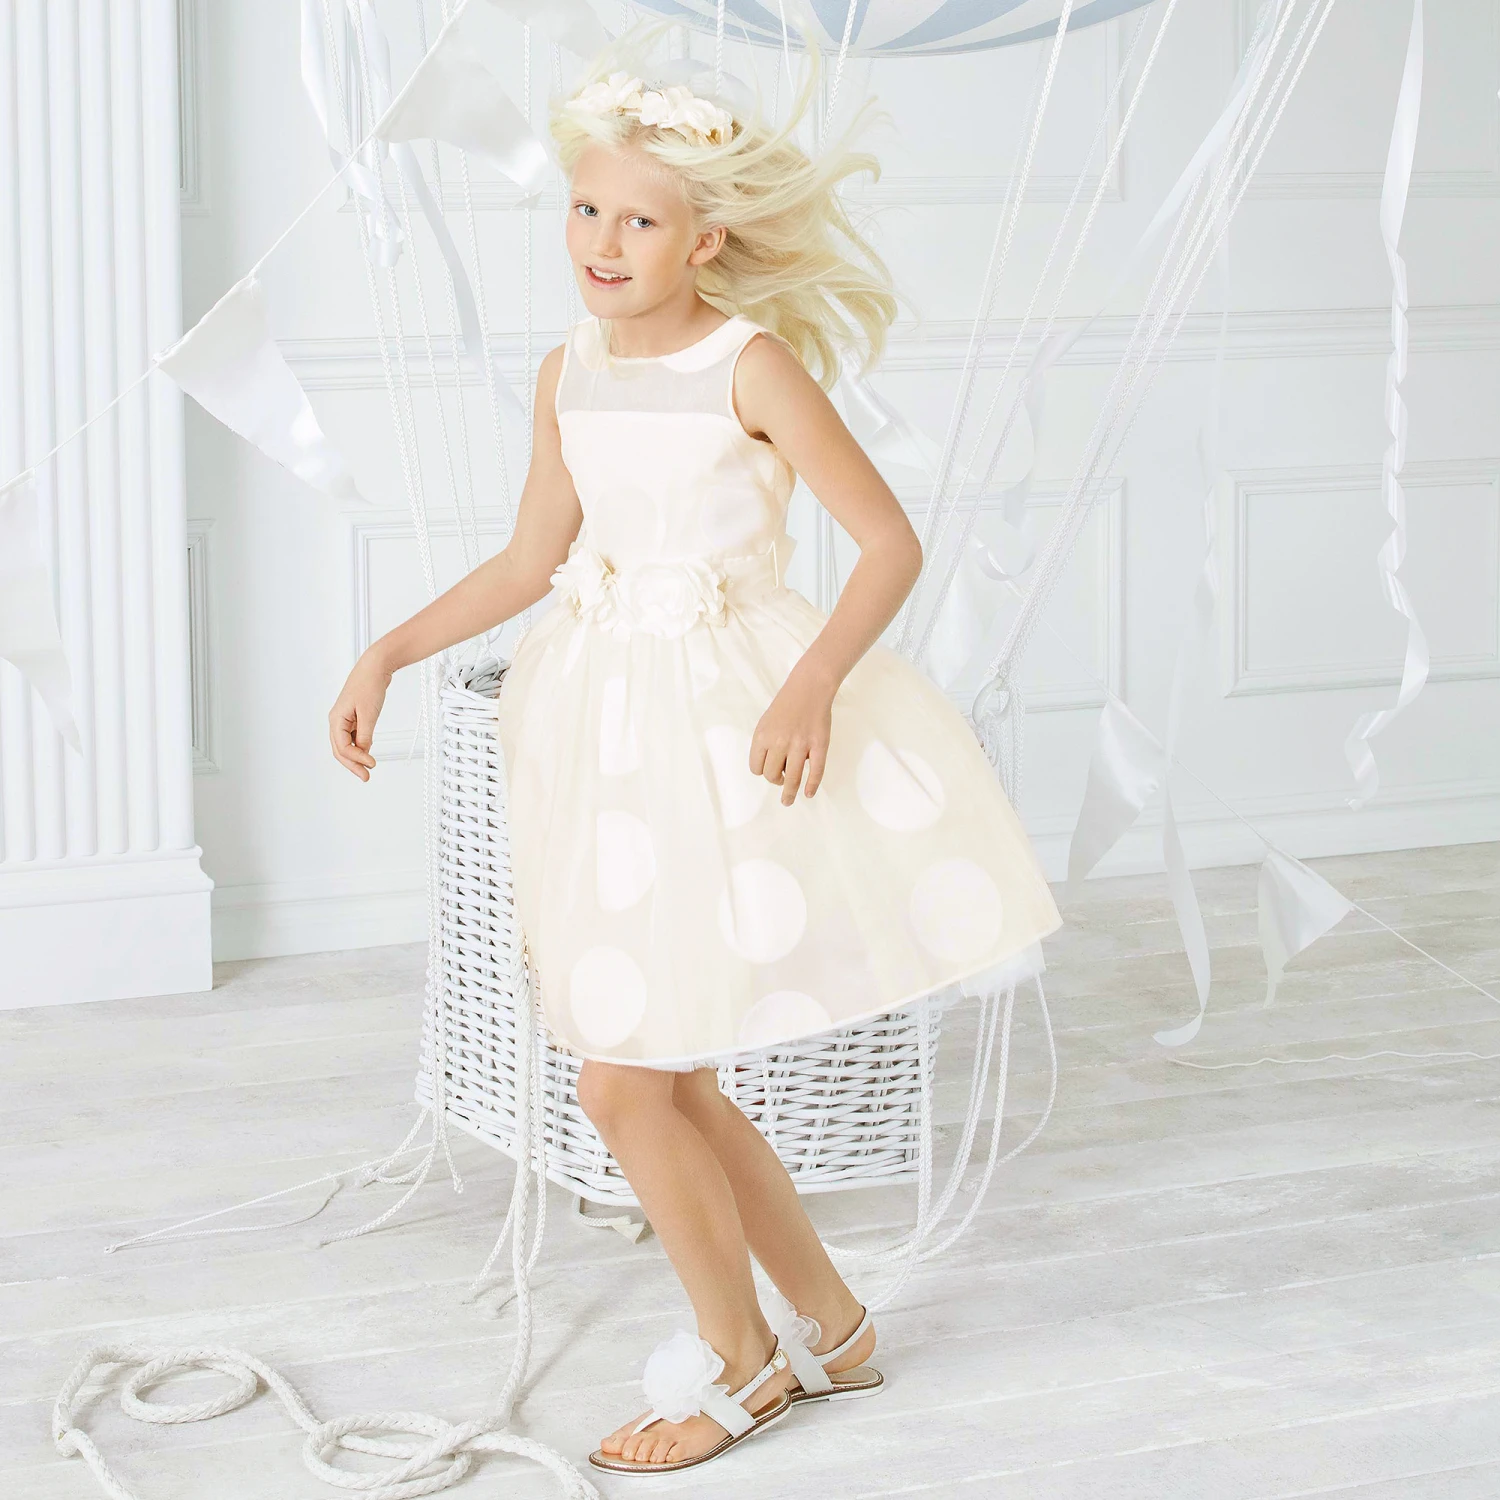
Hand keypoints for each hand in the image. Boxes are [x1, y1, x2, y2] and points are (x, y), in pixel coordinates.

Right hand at [329, 651, 390, 780]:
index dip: (356, 759)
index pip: (342, 747)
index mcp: (336, 720)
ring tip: (368, 769)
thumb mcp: (369, 713)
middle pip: (341, 750)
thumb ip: (365, 734)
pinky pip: (354, 737)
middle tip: (366, 777)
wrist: (375, 668)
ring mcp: (344, 720)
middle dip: (353, 764)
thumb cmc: (369, 685)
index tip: (371, 765)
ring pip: (346, 745)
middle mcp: (337, 721)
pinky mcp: (354, 718)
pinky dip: (360, 747)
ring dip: (356, 757)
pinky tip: (368, 754)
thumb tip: (363, 751)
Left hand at [749, 662, 835, 805]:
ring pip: (791, 778)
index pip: (756, 767)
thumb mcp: (766, 723)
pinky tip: (809, 793)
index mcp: (762, 736)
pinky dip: (812, 786)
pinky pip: (815, 772)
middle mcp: (779, 742)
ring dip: (789, 793)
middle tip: (782, 779)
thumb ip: (765, 745)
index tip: (769, 770)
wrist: (809, 688)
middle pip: (771, 775)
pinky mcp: (819, 745)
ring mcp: (800, 745)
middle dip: (776, 780)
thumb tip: (771, 768)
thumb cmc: (786, 705)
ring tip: (787, 800)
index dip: (762, 771)